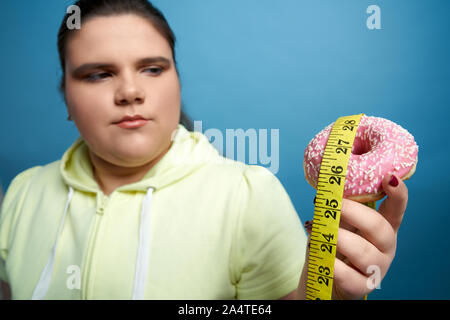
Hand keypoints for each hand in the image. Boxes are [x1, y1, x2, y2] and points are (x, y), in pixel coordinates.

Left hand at [330, 174, 407, 298]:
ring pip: (364, 252)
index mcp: (381, 228)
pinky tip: (322, 257)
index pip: (396, 209)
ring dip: (338, 238)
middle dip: (353, 212)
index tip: (390, 177)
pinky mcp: (361, 288)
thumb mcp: (336, 224)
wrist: (321, 281)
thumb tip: (327, 189)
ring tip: (318, 232)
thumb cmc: (331, 248)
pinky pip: (349, 276)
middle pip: (379, 227)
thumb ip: (338, 209)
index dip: (398, 194)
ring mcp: (376, 269)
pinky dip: (333, 265)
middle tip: (331, 205)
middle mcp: (384, 248)